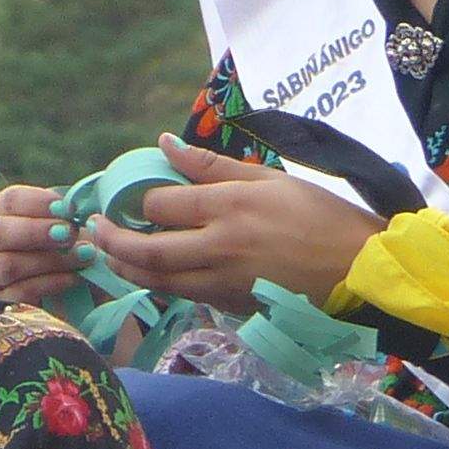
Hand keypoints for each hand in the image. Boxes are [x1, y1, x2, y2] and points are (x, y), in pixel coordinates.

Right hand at [0, 182, 79, 308]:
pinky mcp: (2, 300)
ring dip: (48, 260)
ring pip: (5, 265)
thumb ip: (68, 209)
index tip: (67, 209)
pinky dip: (51, 283)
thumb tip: (72, 206)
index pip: (8, 201)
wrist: (80, 280)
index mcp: (1, 212)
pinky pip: (20, 293)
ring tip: (82, 256)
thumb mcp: (70, 218)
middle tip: (69, 233)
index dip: (38, 203)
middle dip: (35, 232)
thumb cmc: (71, 240)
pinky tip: (74, 278)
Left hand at [72, 138, 375, 319]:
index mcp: (233, 205)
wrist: (356, 269)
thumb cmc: (319, 215)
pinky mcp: (227, 304)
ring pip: (156, 279)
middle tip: (93, 232)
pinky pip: (179, 294)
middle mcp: (221, 245)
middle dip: (112, 242)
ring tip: (109, 254)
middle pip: (148, 249)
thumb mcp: (271, 178)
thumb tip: (165, 144)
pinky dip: (156, 283)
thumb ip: (213, 166)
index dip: (138, 202)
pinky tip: (146, 271)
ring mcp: (222, 280)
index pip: (162, 205)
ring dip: (125, 267)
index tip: (128, 198)